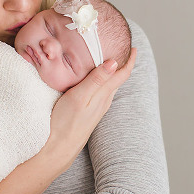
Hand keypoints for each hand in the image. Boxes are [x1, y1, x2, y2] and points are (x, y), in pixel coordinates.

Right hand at [46, 48, 136, 165]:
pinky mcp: (89, 111)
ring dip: (112, 71)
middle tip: (121, 47)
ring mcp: (97, 107)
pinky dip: (102, 80)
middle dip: (122, 62)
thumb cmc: (66, 122)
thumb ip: (96, 80)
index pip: (122, 74)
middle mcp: (104, 100)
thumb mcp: (79, 97)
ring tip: (109, 58)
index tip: (134, 47)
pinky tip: (94, 78)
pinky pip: (101, 91)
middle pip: (118, 78)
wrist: (59, 147)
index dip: (130, 59)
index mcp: (103, 94)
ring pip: (110, 85)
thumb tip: (114, 62)